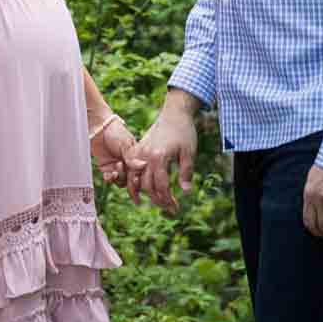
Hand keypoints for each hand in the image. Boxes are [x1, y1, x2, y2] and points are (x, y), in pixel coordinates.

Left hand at [91, 118, 136, 185]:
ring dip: (119, 178)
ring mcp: (117, 167)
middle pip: (132, 179)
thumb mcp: (126, 144)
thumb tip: (143, 166)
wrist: (98, 129)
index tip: (136, 177)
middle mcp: (128, 163)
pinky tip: (109, 174)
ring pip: (121, 181)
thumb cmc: (114, 132)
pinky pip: (110, 179)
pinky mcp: (106, 168)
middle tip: (124, 172)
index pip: (140, 171)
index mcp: (136, 157)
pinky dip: (110, 178)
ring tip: (116, 170)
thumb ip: (132, 157)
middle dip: (129, 179)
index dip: (139, 176)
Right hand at [125, 99, 197, 213]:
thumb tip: (185, 192)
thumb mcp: (189, 153)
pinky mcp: (138, 148)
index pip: (161, 185)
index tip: (175, 208)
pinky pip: (133, 169)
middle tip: (169, 208)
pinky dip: (135, 181)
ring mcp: (140, 152)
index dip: (168, 199)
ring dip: (145, 193)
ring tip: (156, 202)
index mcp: (159, 157)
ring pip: (136, 179)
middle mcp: (146, 155)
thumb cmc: (184, 132)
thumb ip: (186, 172)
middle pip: (147, 185)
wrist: (174, 113)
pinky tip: (141, 190)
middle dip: (158, 200)